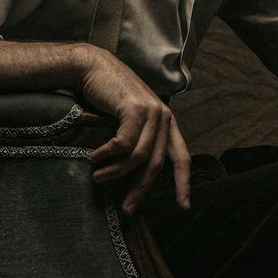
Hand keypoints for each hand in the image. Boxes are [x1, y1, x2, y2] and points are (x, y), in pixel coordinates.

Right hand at [79, 49, 190, 214]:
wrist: (93, 68)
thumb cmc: (107, 97)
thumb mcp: (127, 122)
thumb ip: (137, 142)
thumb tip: (131, 177)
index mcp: (167, 123)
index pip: (181, 157)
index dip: (183, 183)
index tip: (183, 206)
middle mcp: (164, 117)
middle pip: (156, 163)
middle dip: (141, 189)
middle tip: (127, 209)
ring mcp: (152, 111)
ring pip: (139, 156)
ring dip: (116, 172)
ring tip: (98, 178)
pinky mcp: (135, 109)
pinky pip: (123, 144)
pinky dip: (107, 155)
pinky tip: (94, 158)